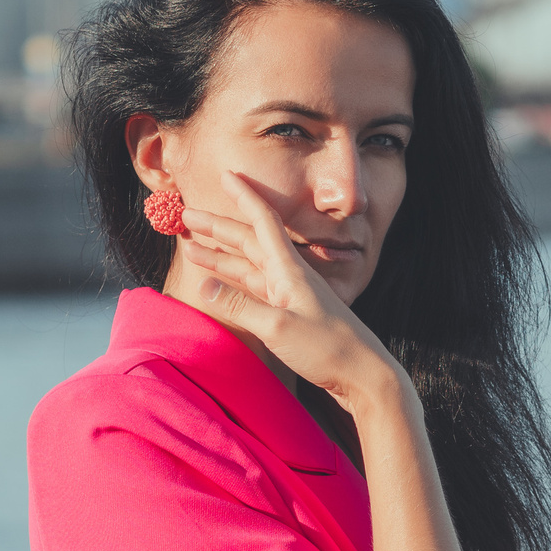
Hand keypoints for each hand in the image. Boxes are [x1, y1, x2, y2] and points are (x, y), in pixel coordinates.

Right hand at [179, 176, 400, 411]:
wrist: (364, 377)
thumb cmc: (328, 350)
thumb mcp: (279, 327)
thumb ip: (239, 306)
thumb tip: (202, 286)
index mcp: (289, 271)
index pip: (263, 222)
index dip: (244, 196)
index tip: (227, 174)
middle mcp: (290, 277)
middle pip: (249, 242)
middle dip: (218, 227)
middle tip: (186, 213)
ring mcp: (290, 296)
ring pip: (249, 265)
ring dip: (220, 254)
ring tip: (190, 246)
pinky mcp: (291, 315)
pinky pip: (255, 289)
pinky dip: (234, 281)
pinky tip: (218, 281)